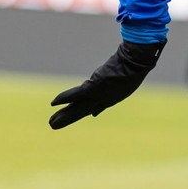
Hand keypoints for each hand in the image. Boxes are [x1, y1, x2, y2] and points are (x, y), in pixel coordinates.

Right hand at [49, 40, 165, 129]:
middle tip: (54, 125)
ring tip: (51, 123)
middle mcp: (104, 99)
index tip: (89, 115)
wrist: (135, 63)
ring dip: (63, 115)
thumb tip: (122, 79)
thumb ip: (122, 79)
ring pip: (77, 107)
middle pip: (82, 110)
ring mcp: (99, 94)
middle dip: (68, 118)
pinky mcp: (93, 87)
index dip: (91, 111)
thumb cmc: (135, 66)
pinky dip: (64, 98)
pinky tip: (53, 103)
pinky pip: (75, 94)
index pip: (98, 106)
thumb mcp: (129, 77)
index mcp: (113, 97)